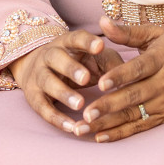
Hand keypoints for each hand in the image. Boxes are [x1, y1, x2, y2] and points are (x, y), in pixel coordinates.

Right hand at [7, 29, 121, 136]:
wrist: (36, 67)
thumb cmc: (77, 62)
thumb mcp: (94, 58)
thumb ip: (111, 63)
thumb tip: (131, 75)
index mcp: (67, 43)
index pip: (75, 38)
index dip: (87, 42)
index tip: (100, 45)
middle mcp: (49, 55)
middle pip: (56, 58)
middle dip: (71, 68)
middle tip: (86, 78)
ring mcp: (38, 75)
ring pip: (47, 82)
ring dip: (63, 93)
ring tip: (80, 104)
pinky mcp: (33, 96)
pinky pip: (42, 107)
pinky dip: (56, 118)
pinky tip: (72, 127)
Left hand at [78, 17, 163, 142]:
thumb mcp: (156, 34)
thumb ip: (126, 32)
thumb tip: (101, 21)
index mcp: (160, 59)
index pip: (138, 69)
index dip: (120, 76)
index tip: (101, 83)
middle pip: (134, 96)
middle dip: (108, 106)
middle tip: (85, 114)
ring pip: (134, 115)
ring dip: (108, 123)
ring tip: (84, 128)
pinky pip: (141, 127)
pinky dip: (121, 133)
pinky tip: (101, 137)